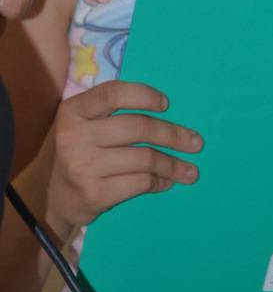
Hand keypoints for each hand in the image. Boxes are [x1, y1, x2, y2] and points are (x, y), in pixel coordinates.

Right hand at [42, 80, 203, 238]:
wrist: (57, 199)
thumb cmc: (83, 152)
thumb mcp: (87, 124)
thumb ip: (114, 112)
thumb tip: (169, 110)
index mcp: (73, 111)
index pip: (114, 93)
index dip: (144, 95)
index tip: (167, 104)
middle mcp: (74, 136)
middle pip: (138, 127)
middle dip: (173, 135)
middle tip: (196, 143)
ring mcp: (83, 166)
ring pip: (144, 158)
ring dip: (173, 164)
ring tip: (190, 170)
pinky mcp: (94, 194)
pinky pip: (140, 182)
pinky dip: (160, 182)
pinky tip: (167, 182)